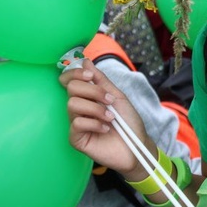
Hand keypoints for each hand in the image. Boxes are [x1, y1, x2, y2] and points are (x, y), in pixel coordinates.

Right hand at [59, 59, 154, 178]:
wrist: (137, 145)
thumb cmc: (128, 122)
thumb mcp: (117, 96)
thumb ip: (101, 80)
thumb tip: (85, 61)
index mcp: (88, 96)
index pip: (69, 79)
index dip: (75, 73)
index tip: (90, 77)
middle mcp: (79, 108)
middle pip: (71, 88)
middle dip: (93, 91)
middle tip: (109, 101)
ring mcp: (76, 123)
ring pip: (73, 104)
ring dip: (96, 109)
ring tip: (111, 118)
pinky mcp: (75, 138)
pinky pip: (77, 123)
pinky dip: (95, 123)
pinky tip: (106, 129)